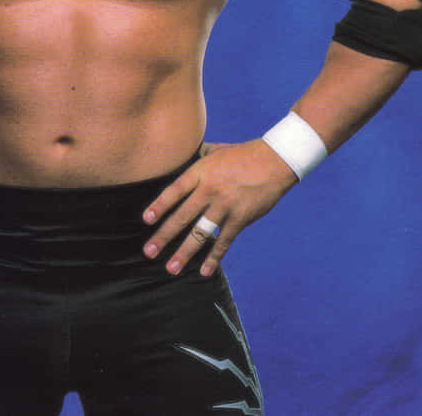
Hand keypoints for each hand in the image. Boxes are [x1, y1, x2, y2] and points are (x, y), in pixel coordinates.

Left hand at [142, 140, 297, 276]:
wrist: (274, 161)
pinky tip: (204, 271)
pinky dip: (214, 258)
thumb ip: (197, 157)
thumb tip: (182, 155)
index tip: (146, 220)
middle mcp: (209, 190)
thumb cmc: (242, 154)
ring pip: (200, 233)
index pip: (174, 191)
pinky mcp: (240, 219)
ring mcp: (225, 206)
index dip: (159, 206)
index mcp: (201, 172)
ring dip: (184, 252)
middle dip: (164, 236)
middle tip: (149, 252)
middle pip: (182, 216)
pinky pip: (224, 241)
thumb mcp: (215, 150)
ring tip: (171, 268)